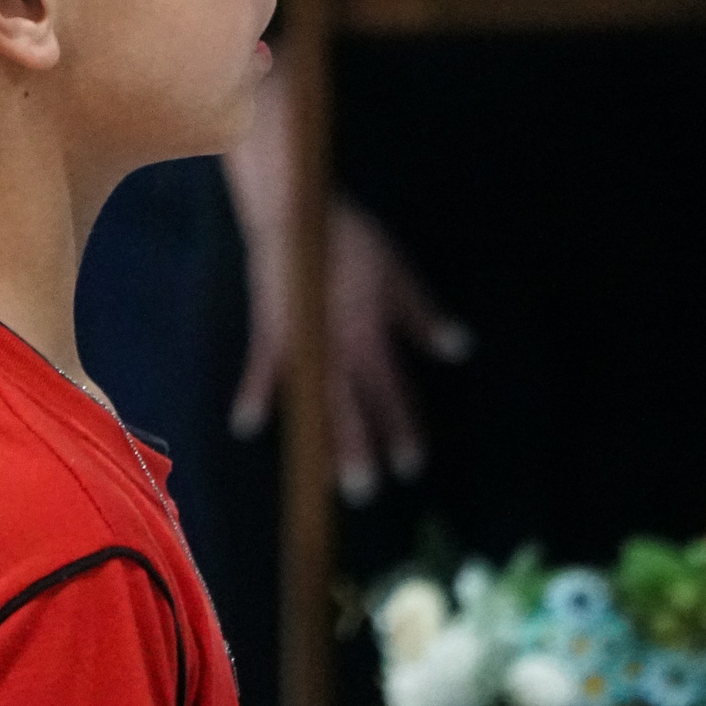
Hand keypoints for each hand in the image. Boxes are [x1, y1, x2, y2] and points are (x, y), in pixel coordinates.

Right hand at [229, 201, 471, 504]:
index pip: (390, 391)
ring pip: (311, 400)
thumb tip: (458, 350)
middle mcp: (336, 347)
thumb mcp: (398, 274)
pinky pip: (262, 369)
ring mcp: (300, 342)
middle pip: (348, 408)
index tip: (411, 464)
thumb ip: (423, 316)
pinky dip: (255, 394)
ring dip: (316, 438)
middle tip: (365, 491)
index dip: (401, 428)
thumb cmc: (351, 240)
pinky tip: (247, 425)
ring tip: (321, 478)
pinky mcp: (270, 330)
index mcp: (369, 334)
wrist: (298, 214)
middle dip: (357, 450)